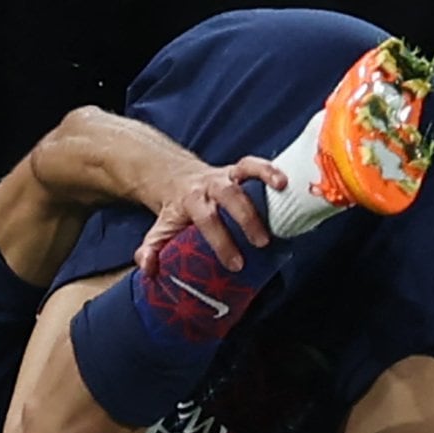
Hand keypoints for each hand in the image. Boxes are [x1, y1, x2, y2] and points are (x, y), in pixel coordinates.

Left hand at [135, 156, 288, 275]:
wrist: (174, 177)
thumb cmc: (175, 211)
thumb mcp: (159, 230)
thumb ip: (152, 249)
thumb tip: (148, 267)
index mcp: (191, 201)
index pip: (206, 219)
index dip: (221, 241)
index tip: (236, 265)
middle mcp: (209, 185)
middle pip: (228, 195)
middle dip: (246, 217)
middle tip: (262, 243)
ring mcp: (226, 175)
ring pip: (244, 170)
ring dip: (264, 176)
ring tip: (283, 188)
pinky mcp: (239, 170)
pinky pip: (255, 165)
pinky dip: (270, 169)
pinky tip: (286, 180)